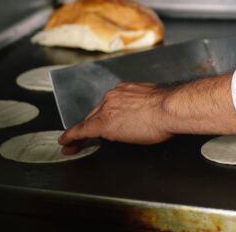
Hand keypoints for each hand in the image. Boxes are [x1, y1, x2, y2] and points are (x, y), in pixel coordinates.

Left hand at [58, 82, 173, 147]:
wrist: (169, 108)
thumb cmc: (169, 108)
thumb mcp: (154, 102)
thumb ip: (143, 106)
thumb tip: (145, 114)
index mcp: (127, 90)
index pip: (109, 104)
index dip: (101, 115)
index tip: (98, 122)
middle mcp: (114, 96)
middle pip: (96, 112)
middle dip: (90, 124)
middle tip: (84, 138)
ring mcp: (107, 108)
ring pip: (90, 121)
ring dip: (82, 132)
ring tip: (72, 144)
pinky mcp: (103, 123)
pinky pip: (82, 130)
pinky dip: (72, 136)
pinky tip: (66, 143)